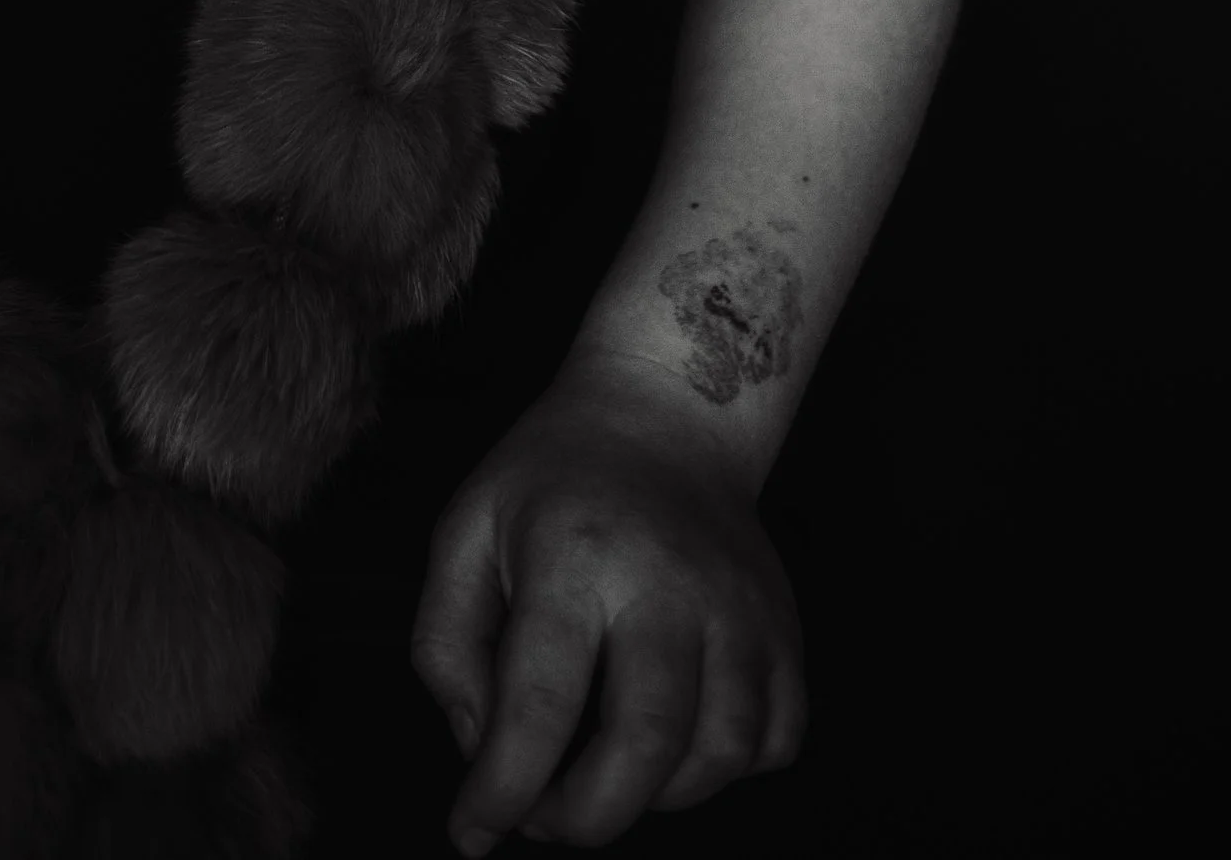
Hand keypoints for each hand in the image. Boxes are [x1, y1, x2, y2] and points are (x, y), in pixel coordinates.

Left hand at [409, 358, 805, 849]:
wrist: (663, 412)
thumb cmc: (550, 480)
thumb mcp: (464, 530)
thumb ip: (446, 646)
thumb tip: (481, 747)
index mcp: (575, 552)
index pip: (540, 703)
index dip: (502, 790)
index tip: (473, 831)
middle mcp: (667, 578)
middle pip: (645, 744)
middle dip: (586, 816)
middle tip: (543, 817)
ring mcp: (739, 603)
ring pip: (721, 755)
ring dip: (656, 798)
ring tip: (606, 770)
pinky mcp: (784, 624)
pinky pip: (776, 739)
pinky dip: (727, 770)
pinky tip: (674, 743)